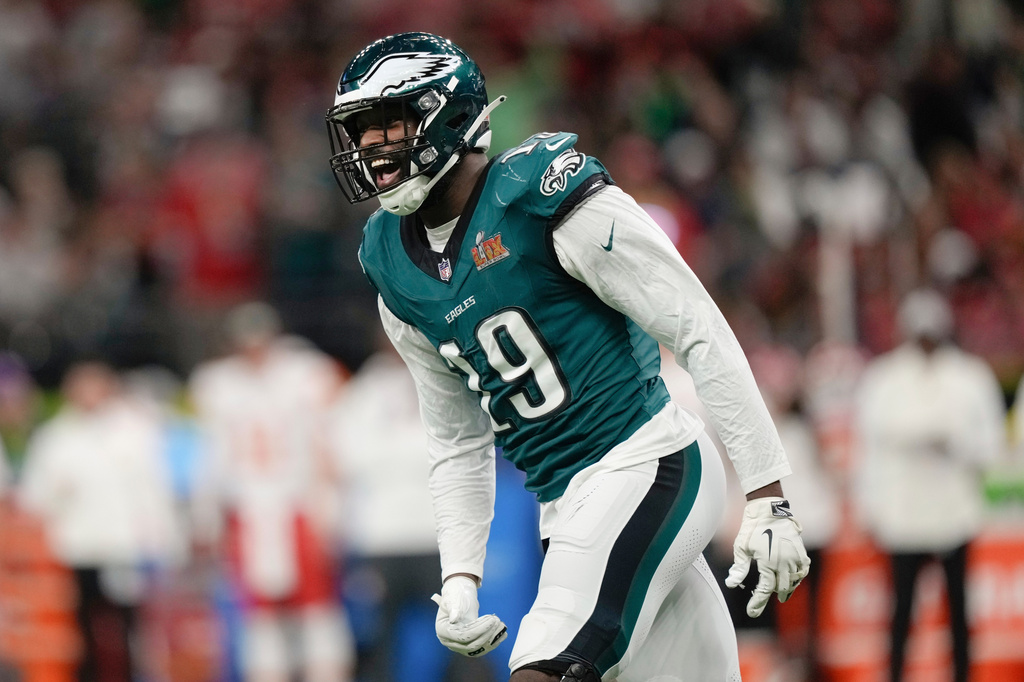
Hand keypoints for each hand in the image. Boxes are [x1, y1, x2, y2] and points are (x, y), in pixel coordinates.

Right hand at [431, 575, 506, 656]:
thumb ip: (453, 609)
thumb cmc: (455, 595)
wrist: (460, 596)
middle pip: (471, 644)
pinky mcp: (470, 644)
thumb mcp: (452, 599)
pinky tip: (502, 633)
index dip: (477, 630)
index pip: (461, 636)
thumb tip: (454, 618)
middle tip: (497, 621)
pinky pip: (482, 647)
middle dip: (486, 634)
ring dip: (492, 638)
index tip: (490, 621)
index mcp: (443, 630)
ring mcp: (460, 645)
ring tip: (502, 626)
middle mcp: (450, 641)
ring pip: (478, 648)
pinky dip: (493, 641)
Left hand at [725, 497, 810, 617]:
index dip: (757, 603)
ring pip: (793, 581)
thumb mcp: (741, 547)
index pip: (764, 590)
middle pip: (780, 588)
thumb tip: (731, 584)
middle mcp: (784, 562)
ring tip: (780, 594)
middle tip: (759, 603)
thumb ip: (739, 567)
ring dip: (786, 589)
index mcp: (768, 562)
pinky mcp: (800, 551)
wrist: (768, 509)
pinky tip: (792, 580)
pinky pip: (803, 570)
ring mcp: (794, 557)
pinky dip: (798, 578)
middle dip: (771, 596)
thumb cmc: (752, 527)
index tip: (752, 612)